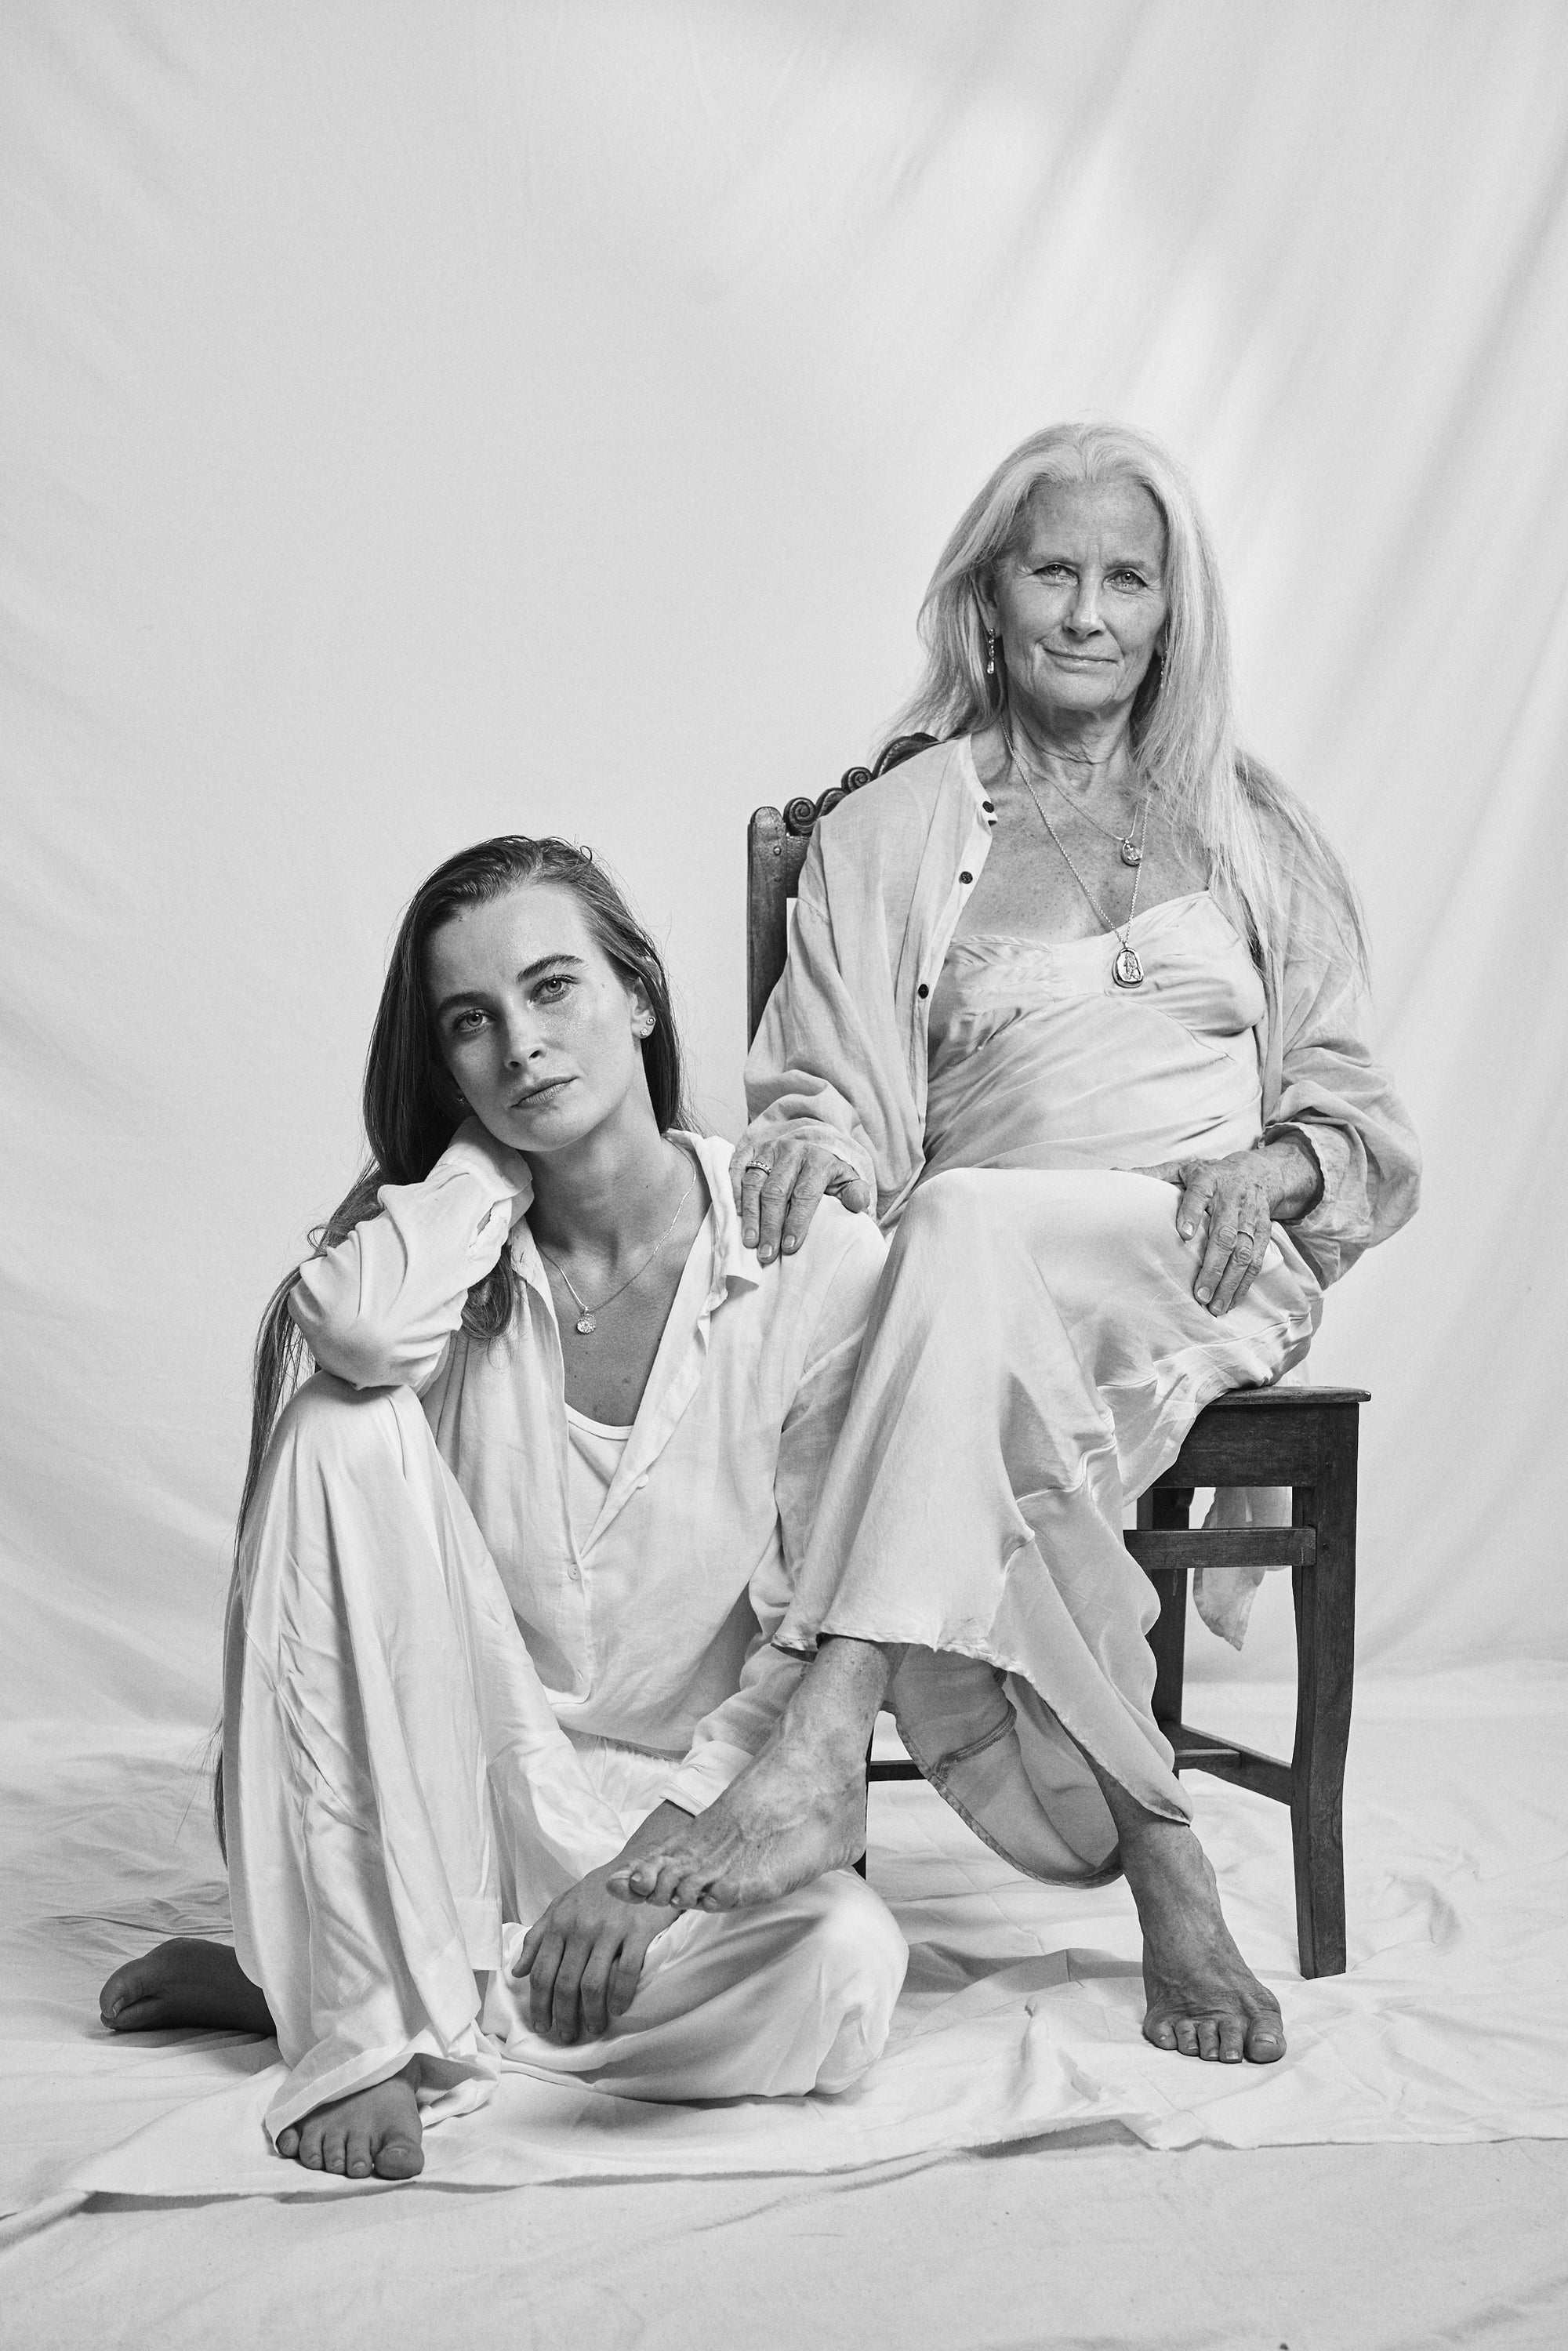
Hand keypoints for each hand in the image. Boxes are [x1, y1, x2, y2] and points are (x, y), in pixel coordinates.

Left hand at [513, 1864, 677, 2043]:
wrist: (640, 1864)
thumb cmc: (598, 1890)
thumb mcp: (562, 1905)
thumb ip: (538, 1937)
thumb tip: (518, 1971)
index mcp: (560, 1923)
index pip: (543, 1972)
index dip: (539, 2004)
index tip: (542, 2025)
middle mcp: (581, 1927)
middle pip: (566, 1984)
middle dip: (564, 2017)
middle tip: (567, 2036)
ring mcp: (610, 1929)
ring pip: (593, 1984)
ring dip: (591, 2014)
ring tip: (594, 2029)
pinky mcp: (638, 1931)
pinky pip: (627, 1971)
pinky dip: (621, 1996)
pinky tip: (619, 2009)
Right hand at [729, 1137, 872, 1264]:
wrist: (816, 1140)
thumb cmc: (832, 1170)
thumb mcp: (850, 1180)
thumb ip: (856, 1193)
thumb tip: (856, 1205)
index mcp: (819, 1160)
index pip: (805, 1194)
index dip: (796, 1221)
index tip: (790, 1247)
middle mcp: (792, 1151)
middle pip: (776, 1191)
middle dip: (770, 1225)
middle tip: (766, 1253)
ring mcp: (769, 1148)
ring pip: (754, 1182)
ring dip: (750, 1214)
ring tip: (749, 1241)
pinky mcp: (752, 1147)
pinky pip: (737, 1166)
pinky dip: (734, 1189)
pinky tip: (736, 1213)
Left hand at [1139, 1149, 1292, 1314]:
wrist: (1257, 1173)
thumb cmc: (1208, 1176)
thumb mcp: (1180, 1169)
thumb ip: (1151, 1175)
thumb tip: (1113, 1173)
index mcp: (1208, 1179)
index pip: (1200, 1195)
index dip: (1193, 1213)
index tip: (1184, 1235)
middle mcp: (1233, 1198)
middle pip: (1225, 1234)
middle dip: (1213, 1265)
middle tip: (1200, 1293)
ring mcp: (1251, 1217)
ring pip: (1244, 1252)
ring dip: (1230, 1281)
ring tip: (1215, 1307)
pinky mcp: (1264, 1232)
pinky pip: (1256, 1260)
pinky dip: (1244, 1283)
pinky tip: (1231, 1301)